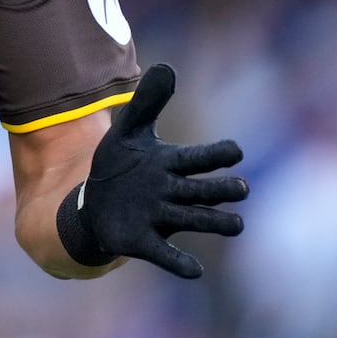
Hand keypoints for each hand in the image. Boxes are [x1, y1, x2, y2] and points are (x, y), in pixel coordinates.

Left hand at [60, 63, 248, 277]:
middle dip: (221, 189)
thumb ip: (148, 101)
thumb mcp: (128, 130)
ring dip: (215, 223)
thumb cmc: (121, 166)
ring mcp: (160, 218)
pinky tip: (196, 271)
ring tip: (237, 224)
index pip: (198, 158)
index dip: (215, 155)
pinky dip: (180, 262)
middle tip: (241, 188)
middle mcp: (172, 193)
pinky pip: (165, 255)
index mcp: (171, 165)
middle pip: (202, 191)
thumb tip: (166, 67)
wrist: (94, 203)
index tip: (235, 150)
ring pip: (193, 220)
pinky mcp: (144, 242)